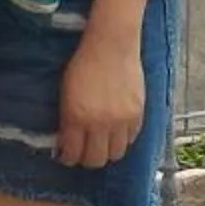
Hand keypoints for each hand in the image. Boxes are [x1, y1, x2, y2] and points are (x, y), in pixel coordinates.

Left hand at [56, 31, 146, 167]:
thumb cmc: (83, 64)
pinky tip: (116, 132)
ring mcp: (121, 121)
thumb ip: (67, 120)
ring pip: (116, 154)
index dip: (68, 158)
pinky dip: (123, 140)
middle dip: (87, 160)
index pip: (73, 153)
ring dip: (107, 152)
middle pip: (96, 160)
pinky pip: (131, 139)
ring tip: (101, 144)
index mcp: (77, 117)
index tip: (66, 156)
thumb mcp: (66, 93)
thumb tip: (66, 142)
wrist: (111, 45)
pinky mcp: (138, 114)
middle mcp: (100, 123)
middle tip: (83, 153)